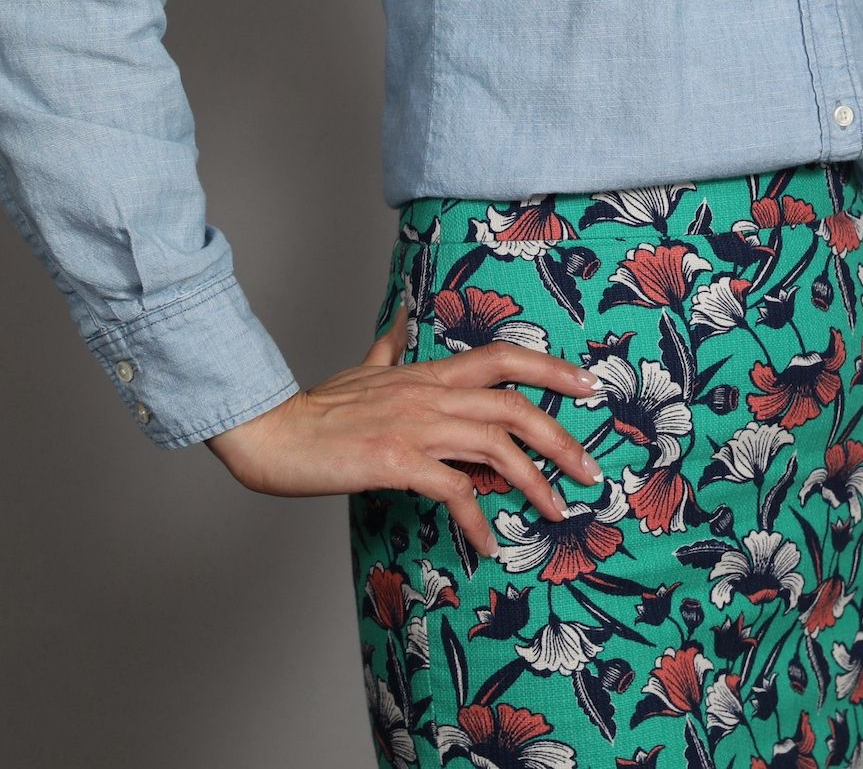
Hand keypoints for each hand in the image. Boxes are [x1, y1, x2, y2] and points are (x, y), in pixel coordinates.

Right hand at [204, 299, 603, 560]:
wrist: (272, 431)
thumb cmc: (317, 407)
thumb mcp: (361, 369)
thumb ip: (387, 345)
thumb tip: (399, 319)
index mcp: (427, 372)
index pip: (503, 358)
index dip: (550, 370)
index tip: (588, 386)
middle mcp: (429, 393)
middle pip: (513, 405)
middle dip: (561, 437)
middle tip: (590, 469)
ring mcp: (415, 425)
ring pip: (495, 446)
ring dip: (535, 481)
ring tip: (557, 511)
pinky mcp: (396, 460)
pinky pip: (453, 490)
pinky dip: (478, 518)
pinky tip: (488, 544)